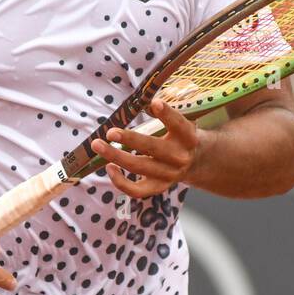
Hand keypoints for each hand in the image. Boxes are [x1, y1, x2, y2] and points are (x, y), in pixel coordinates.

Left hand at [90, 98, 204, 198]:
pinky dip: (120, 181)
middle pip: (153, 148)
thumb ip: (164, 114)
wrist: (196, 162)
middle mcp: (179, 157)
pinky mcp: (159, 187)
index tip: (154, 103)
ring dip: (115, 156)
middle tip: (110, 132)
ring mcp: (169, 174)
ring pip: (139, 167)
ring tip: (97, 145)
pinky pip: (136, 190)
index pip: (178, 124)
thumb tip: (142, 103)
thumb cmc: (180, 136)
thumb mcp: (179, 122)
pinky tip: (109, 167)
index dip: (167, 114)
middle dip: (130, 140)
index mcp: (187, 136)